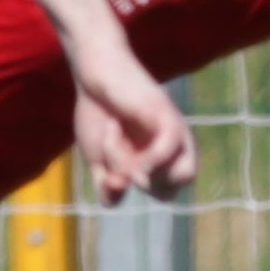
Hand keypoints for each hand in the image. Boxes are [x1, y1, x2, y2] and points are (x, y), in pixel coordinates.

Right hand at [68, 36, 194, 204]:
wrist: (92, 76)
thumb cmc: (98, 113)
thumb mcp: (99, 160)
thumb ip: (108, 184)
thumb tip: (118, 193)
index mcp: (165, 157)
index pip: (167, 193)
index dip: (141, 191)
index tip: (112, 171)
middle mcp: (176, 145)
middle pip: (174, 189)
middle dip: (143, 185)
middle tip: (117, 157)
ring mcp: (175, 129)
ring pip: (176, 175)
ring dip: (141, 171)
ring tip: (118, 143)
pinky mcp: (166, 113)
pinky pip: (169, 149)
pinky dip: (149, 158)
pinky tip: (122, 139)